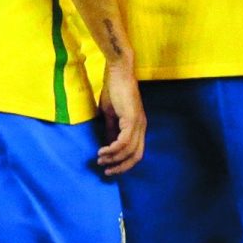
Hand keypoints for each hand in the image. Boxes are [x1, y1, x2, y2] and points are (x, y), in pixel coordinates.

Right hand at [94, 56, 145, 176]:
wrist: (118, 72)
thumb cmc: (114, 89)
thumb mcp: (111, 114)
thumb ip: (111, 129)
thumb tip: (108, 144)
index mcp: (138, 126)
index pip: (136, 152)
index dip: (124, 163)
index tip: (110, 167)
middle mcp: (142, 127)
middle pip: (136, 157)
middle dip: (121, 167)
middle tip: (106, 171)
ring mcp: (138, 124)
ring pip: (129, 151)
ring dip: (113, 158)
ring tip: (100, 159)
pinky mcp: (131, 119)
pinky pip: (124, 142)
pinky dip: (113, 149)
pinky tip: (102, 151)